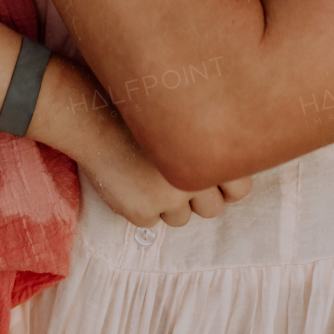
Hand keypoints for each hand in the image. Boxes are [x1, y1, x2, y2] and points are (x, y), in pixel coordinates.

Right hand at [78, 107, 251, 227]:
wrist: (93, 113)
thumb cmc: (139, 112)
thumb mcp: (182, 118)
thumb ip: (207, 144)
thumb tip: (232, 176)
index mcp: (209, 154)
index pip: (240, 189)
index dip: (225, 185)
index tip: (211, 177)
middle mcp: (194, 178)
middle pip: (212, 209)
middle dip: (198, 198)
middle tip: (177, 178)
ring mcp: (167, 199)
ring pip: (181, 218)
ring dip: (169, 204)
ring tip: (147, 173)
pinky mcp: (142, 212)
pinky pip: (151, 221)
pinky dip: (142, 206)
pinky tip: (129, 179)